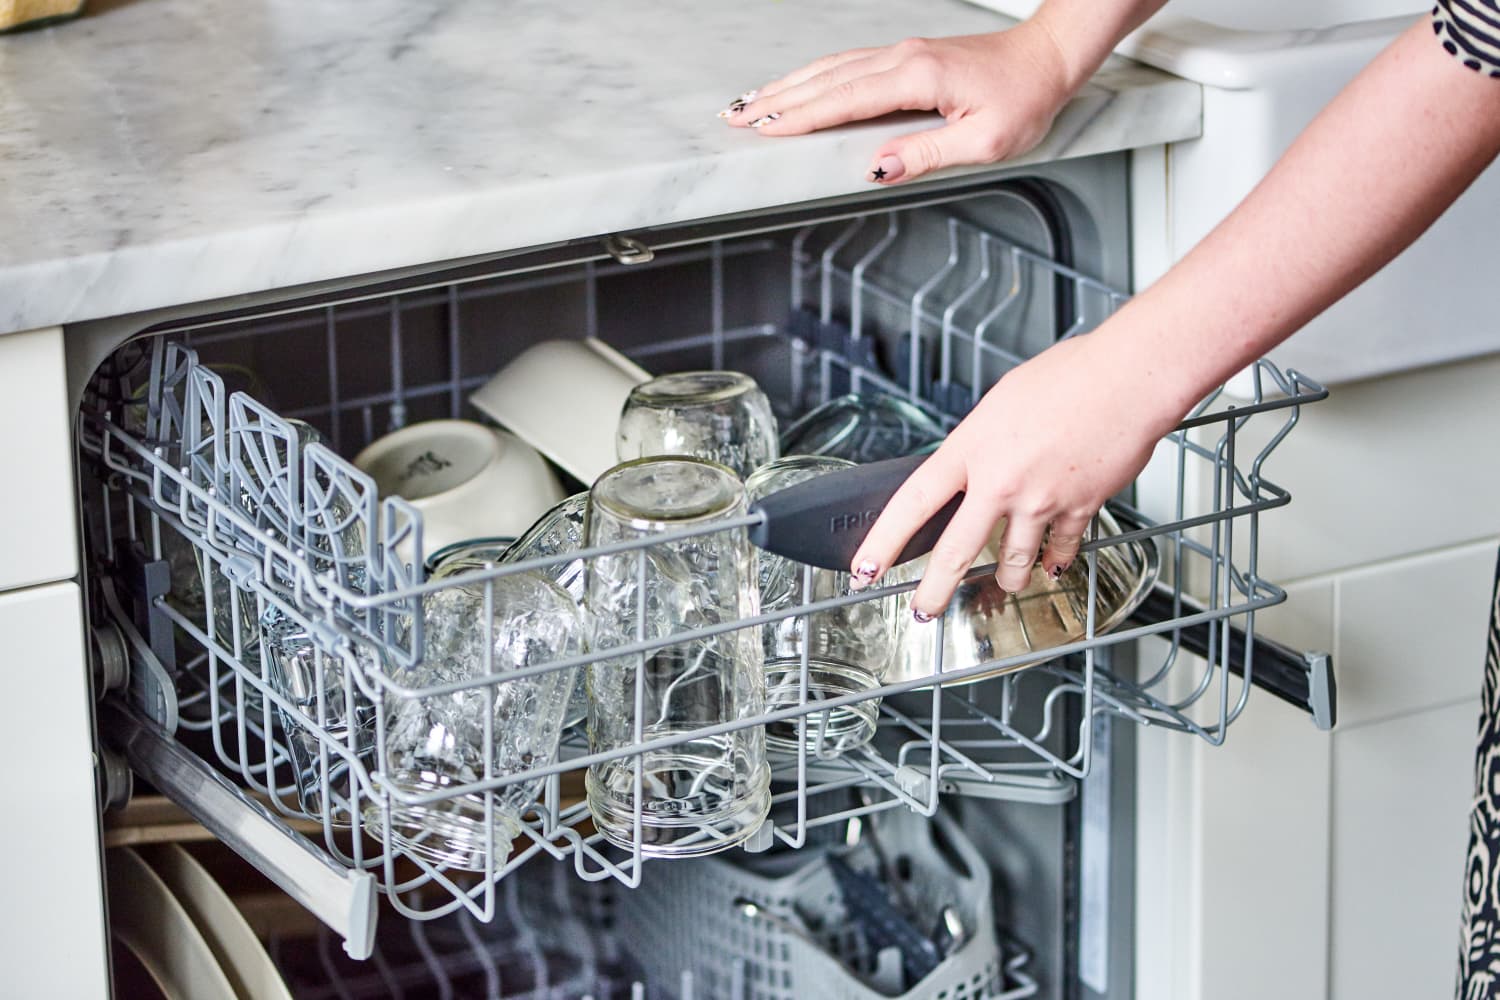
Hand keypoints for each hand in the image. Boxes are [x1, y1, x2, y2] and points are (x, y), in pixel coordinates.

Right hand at [721, 22, 1074, 184]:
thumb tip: (876, 167)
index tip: (762, 129)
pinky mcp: (906, 55)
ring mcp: (902, 52)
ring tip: (750, 103)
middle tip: (733, 118)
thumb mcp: (984, 141)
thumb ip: (926, 153)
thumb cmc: (1025, 99)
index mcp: (917, 78)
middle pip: (825, 79)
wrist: (1047, 57)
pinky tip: (798, 85)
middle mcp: (902, 58)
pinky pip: (847, 63)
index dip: (800, 117)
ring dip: (788, 85)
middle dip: (777, 100)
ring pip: (831, 67)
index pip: (844, 101)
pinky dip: (814, 76)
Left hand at [848, 331, 1187, 617]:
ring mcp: (1039, 501)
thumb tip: (975, 465)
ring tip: (1003, 585)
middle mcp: (999, 481)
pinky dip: (1054, 562)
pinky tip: (1051, 565)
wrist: (1128, 379)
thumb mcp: (1001, 402)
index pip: (913, 502)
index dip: (884, 540)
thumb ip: (982, 441)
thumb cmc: (1071, 375)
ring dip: (1007, 579)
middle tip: (922, 613)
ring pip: (1012, 562)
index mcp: (971, 447)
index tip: (865, 566)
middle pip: (956, 551)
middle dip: (934, 591)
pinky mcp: (1078, 509)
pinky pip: (1059, 551)